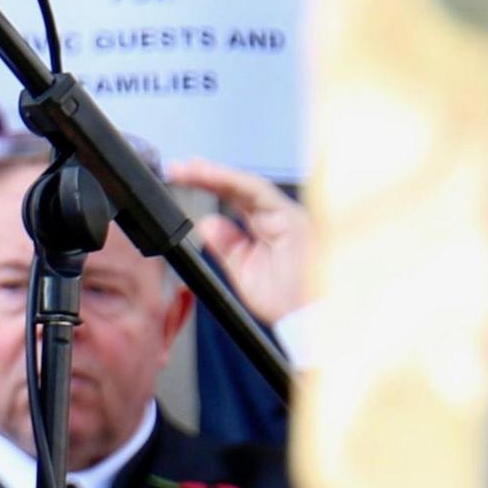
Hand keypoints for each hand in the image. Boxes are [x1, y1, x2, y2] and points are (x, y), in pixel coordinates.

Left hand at [164, 158, 314, 323]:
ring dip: (215, 174)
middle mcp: (280, 218)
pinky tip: (209, 175)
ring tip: (187, 168)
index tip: (181, 178)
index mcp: (270, 229)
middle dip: (206, 176)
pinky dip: (232, 181)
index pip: (236, 201)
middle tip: (176, 169)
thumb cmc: (287, 302)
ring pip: (247, 185)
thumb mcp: (245, 272)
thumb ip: (227, 246)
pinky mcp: (293, 218)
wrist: (311, 318)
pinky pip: (259, 192)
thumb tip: (206, 223)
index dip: (210, 186)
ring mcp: (287, 216)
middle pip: (239, 188)